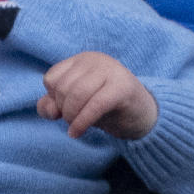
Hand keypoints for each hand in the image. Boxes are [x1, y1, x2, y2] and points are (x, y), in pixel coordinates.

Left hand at [37, 51, 157, 139]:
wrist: (144, 116)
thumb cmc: (106, 108)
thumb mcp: (75, 105)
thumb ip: (53, 105)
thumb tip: (49, 109)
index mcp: (82, 59)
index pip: (52, 78)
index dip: (53, 100)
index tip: (65, 111)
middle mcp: (95, 60)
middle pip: (63, 87)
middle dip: (63, 110)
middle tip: (72, 121)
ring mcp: (110, 70)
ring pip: (76, 94)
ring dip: (71, 117)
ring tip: (75, 127)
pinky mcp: (123, 87)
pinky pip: (95, 105)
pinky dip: (82, 122)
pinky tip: (77, 133)